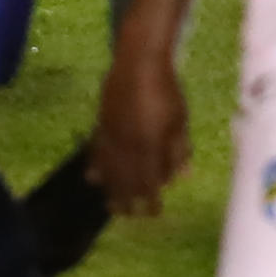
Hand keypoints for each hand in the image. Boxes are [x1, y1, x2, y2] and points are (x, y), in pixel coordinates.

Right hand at [89, 49, 192, 215]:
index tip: (154, 212)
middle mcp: (129, 144)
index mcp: (151, 144)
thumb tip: (182, 177)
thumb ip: (179, 149)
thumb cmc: (167, 89)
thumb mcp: (180, 119)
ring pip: (110, 170)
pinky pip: (96, 152)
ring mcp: (112, 135)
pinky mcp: (101, 124)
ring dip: (111, 190)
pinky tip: (93, 179)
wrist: (139, 61)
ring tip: (112, 206)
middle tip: (130, 216)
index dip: (151, 199)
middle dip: (129, 201)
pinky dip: (96, 167)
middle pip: (127, 180)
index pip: (150, 180)